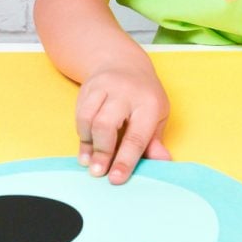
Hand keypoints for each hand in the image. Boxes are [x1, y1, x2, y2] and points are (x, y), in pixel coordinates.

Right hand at [75, 63, 170, 184]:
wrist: (123, 62)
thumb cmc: (144, 95)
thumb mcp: (158, 114)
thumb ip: (155, 140)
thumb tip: (162, 162)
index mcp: (148, 103)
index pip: (136, 136)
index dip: (125, 160)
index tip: (116, 179)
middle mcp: (125, 93)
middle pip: (106, 125)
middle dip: (102, 152)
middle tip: (98, 173)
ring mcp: (104, 88)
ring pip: (88, 119)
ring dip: (88, 144)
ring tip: (90, 162)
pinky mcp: (88, 88)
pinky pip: (79, 114)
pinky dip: (81, 134)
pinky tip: (86, 148)